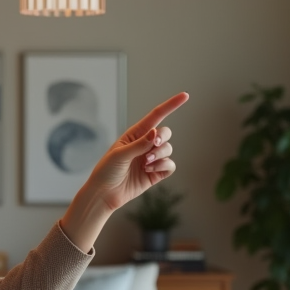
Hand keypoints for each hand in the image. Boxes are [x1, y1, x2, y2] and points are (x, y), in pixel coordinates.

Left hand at [84, 92, 189, 212]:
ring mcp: (151, 159)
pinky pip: (170, 165)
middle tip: (153, 144)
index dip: (171, 105)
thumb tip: (155, 133)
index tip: (185, 95)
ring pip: (168, 149)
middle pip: (165, 133)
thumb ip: (139, 144)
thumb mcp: (119, 154)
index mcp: (134, 134)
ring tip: (146, 163)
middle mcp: (145, 145)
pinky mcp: (155, 173)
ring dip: (160, 154)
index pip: (156, 116)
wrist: (104, 194)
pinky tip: (149, 170)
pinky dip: (163, 166)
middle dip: (162, 138)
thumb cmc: (106, 171)